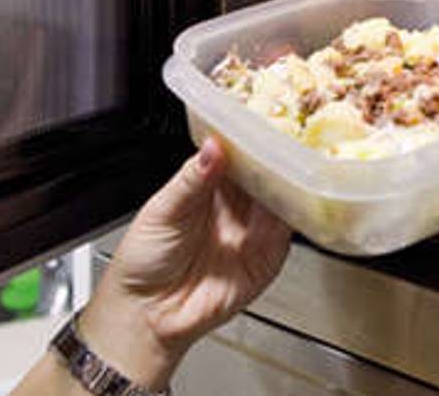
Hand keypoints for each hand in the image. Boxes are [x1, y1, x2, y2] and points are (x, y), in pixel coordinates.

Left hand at [79, 136, 290, 388]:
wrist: (146, 314)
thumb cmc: (144, 261)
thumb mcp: (163, 210)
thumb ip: (192, 179)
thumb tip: (214, 146)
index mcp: (208, 187)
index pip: (238, 156)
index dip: (250, 141)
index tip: (262, 124)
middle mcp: (235, 207)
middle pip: (266, 175)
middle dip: (278, 159)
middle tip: (286, 139)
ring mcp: (252, 232)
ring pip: (281, 200)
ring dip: (290, 183)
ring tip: (294, 165)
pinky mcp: (267, 259)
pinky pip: (287, 234)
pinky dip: (294, 216)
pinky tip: (294, 200)